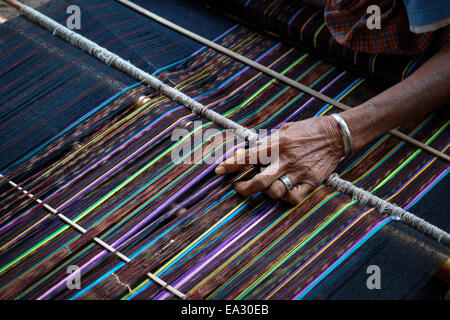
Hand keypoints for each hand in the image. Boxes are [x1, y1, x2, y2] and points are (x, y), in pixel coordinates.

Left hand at [215, 116, 344, 204]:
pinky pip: (294, 198)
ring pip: (275, 192)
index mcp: (277, 143)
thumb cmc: (308, 129)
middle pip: (259, 181)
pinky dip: (285, 198)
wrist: (337, 134)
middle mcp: (286, 159)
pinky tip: (283, 193)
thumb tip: (250, 149)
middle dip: (244, 188)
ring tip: (263, 188)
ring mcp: (299, 172)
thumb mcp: (284, 129)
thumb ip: (268, 141)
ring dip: (265, 193)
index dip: (231, 164)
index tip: (219, 170)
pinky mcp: (311, 181)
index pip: (249, 156)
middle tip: (237, 187)